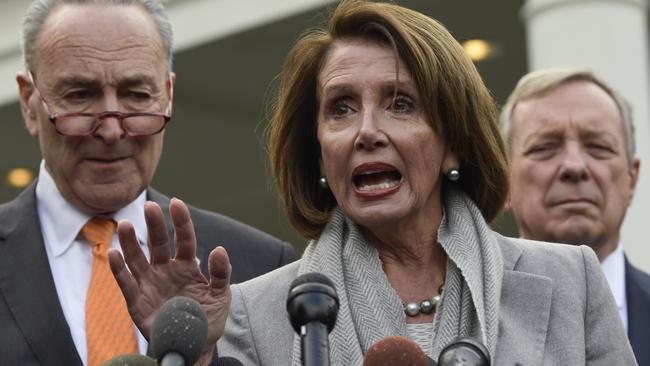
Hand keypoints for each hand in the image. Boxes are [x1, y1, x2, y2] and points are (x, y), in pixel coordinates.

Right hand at [108, 198, 230, 356]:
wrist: (193, 345)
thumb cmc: (207, 317)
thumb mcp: (220, 294)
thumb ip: (220, 273)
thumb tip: (219, 249)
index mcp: (187, 265)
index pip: (184, 239)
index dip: (181, 222)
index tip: (177, 203)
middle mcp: (166, 269)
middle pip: (158, 243)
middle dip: (154, 225)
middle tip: (149, 206)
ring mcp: (150, 283)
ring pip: (138, 258)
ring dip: (130, 242)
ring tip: (124, 224)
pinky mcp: (136, 300)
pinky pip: (126, 283)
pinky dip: (119, 270)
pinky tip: (113, 254)